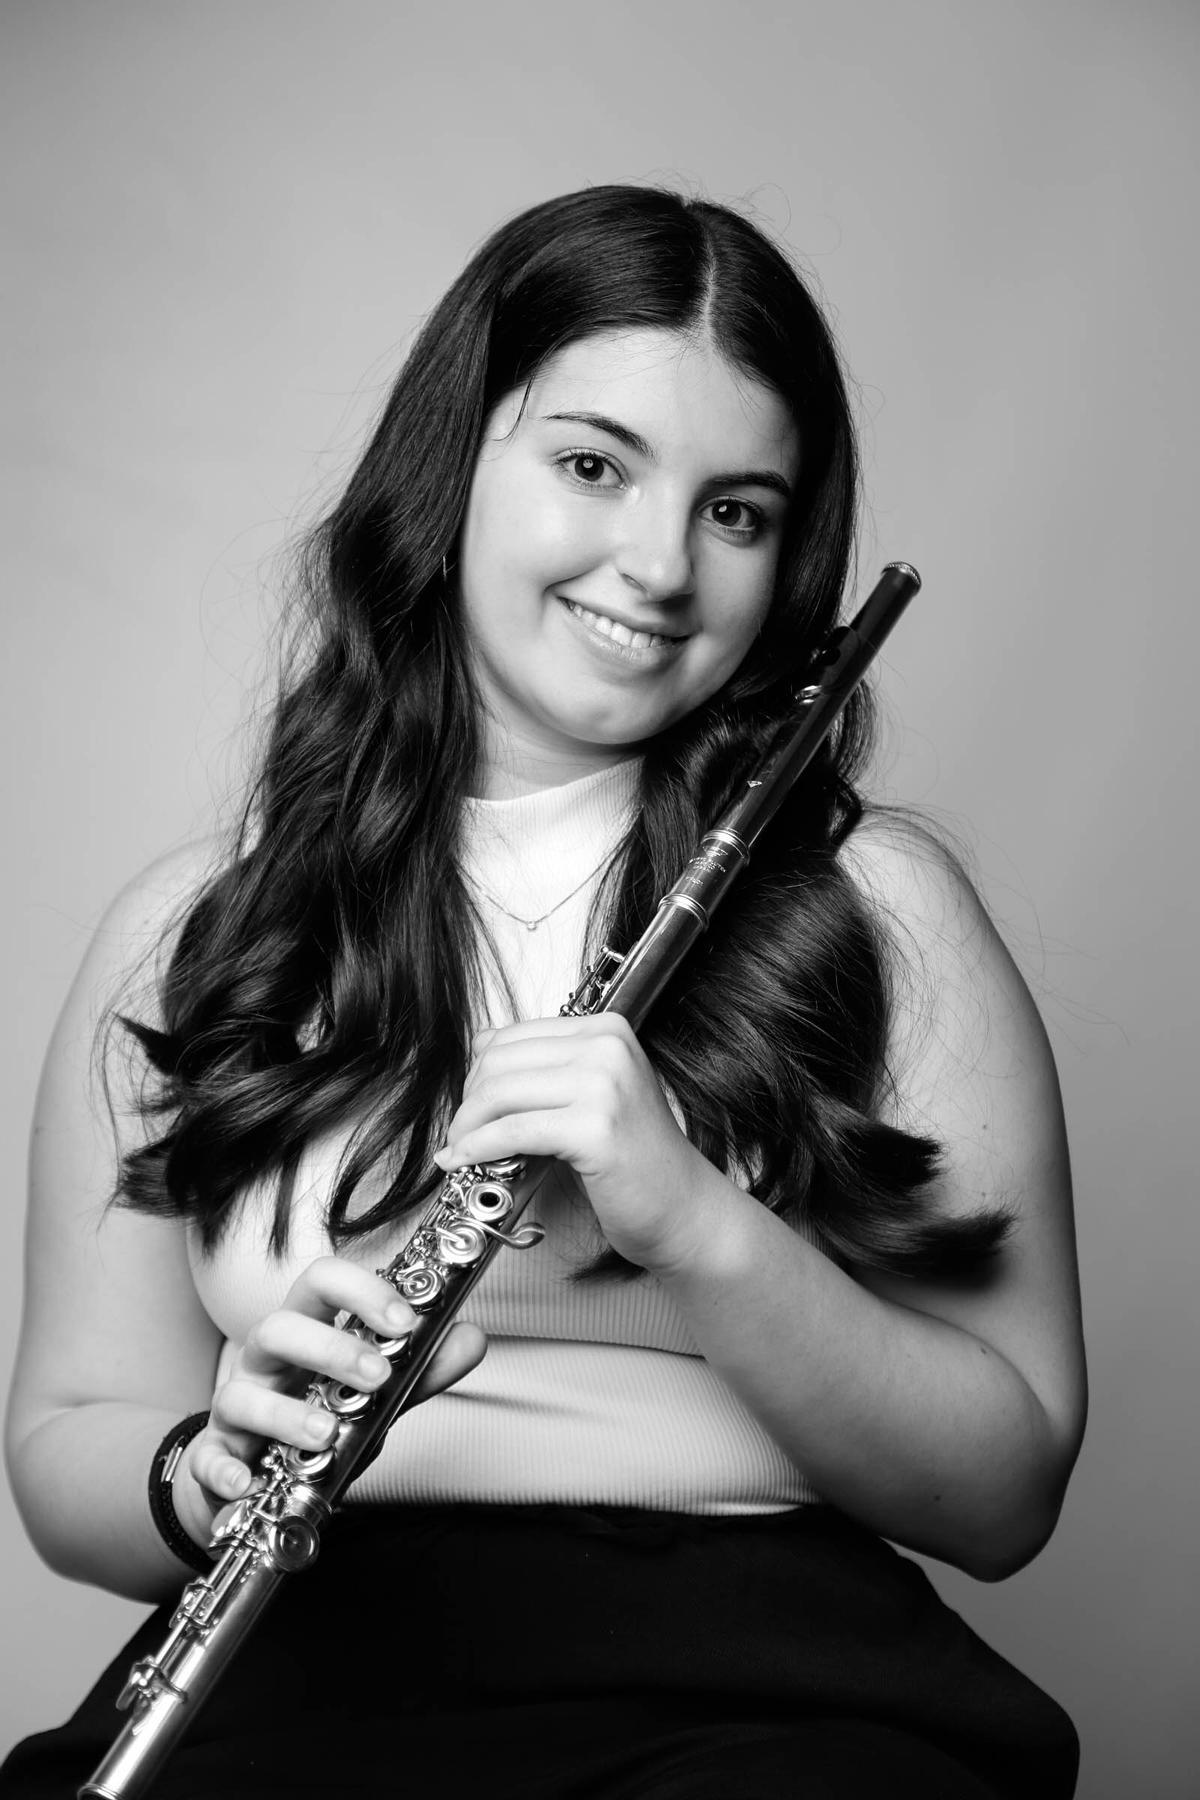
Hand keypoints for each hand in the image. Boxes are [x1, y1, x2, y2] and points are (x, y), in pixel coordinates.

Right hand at [173, 1255, 485, 1546]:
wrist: (264, 1485)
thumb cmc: (321, 1423)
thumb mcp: (377, 1398)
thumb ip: (421, 1371)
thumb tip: (469, 1338)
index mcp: (307, 1331)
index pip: (322, 1282)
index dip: (362, 1291)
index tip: (405, 1319)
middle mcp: (266, 1362)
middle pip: (278, 1327)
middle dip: (329, 1348)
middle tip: (378, 1376)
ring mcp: (236, 1407)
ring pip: (241, 1392)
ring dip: (284, 1413)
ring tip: (326, 1434)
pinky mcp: (215, 1456)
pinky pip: (207, 1458)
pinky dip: (225, 1469)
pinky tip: (248, 1481)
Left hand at [433, 1015, 725, 1273]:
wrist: (683, 1209)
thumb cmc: (635, 1160)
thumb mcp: (594, 1094)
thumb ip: (547, 1069)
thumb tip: (479, 1051)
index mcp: (607, 1030)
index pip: (512, 1035)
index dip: (478, 1073)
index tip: (470, 1106)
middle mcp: (608, 1047)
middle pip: (499, 1061)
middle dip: (468, 1100)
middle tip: (461, 1133)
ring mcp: (604, 1085)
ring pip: (499, 1093)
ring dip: (467, 1126)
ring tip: (461, 1149)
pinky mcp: (595, 1129)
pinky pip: (512, 1131)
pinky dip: (478, 1148)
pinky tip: (464, 1162)